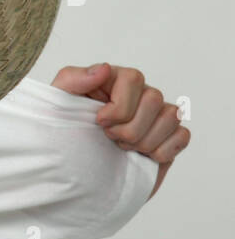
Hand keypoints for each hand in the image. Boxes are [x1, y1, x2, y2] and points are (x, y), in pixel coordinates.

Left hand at [51, 63, 189, 195]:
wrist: (73, 170)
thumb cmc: (64, 132)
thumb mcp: (56, 103)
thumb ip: (73, 79)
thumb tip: (104, 69)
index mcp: (115, 81)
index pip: (133, 79)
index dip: (118, 106)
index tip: (99, 122)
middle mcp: (139, 94)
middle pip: (154, 99)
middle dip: (129, 127)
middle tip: (109, 138)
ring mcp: (156, 116)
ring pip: (171, 116)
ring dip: (143, 141)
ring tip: (122, 147)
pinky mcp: (168, 137)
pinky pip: (182, 135)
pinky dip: (162, 151)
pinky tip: (141, 156)